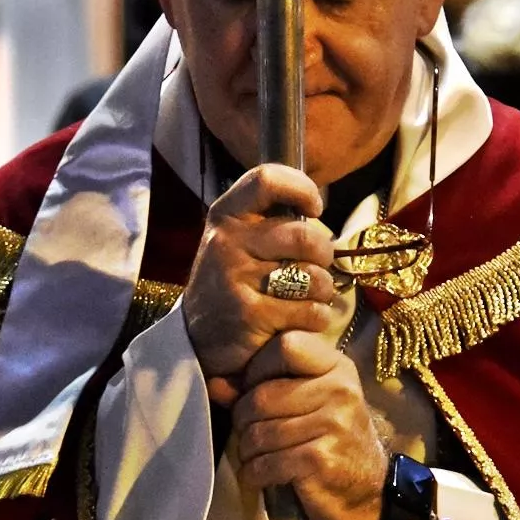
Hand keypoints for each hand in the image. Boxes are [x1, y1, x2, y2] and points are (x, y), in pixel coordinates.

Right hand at [183, 163, 336, 381]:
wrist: (196, 340)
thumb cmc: (230, 282)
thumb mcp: (236, 241)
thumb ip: (268, 219)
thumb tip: (313, 204)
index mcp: (226, 216)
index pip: (267, 179)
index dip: (302, 188)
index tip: (314, 209)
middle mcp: (227, 242)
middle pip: (305, 235)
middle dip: (323, 253)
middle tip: (317, 265)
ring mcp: (236, 278)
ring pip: (313, 276)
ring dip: (323, 289)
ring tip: (308, 295)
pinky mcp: (250, 314)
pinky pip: (310, 310)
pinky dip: (317, 317)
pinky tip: (301, 319)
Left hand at [210, 330, 388, 519]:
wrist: (367, 492)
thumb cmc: (330, 440)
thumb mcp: (306, 404)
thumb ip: (261, 388)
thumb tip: (214, 383)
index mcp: (336, 367)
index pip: (286, 346)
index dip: (258, 368)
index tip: (256, 390)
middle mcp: (339, 389)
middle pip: (262, 395)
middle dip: (244, 419)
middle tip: (249, 433)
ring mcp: (334, 423)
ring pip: (260, 432)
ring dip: (247, 451)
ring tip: (255, 456)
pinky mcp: (323, 459)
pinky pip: (268, 463)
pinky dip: (254, 474)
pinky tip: (260, 476)